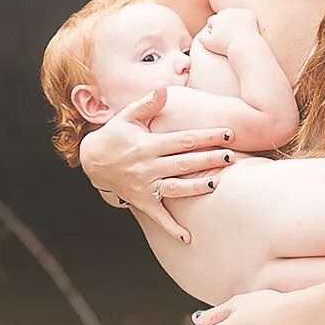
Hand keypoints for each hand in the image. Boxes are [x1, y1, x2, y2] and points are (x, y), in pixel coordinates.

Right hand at [77, 85, 235, 244]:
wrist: (92, 160)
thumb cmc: (115, 134)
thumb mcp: (127, 116)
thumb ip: (148, 103)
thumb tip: (163, 87)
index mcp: (147, 144)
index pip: (182, 140)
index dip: (206, 137)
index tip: (227, 134)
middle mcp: (147, 166)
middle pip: (184, 163)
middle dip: (209, 159)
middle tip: (233, 156)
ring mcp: (145, 185)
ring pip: (175, 188)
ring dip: (197, 187)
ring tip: (217, 183)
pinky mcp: (142, 200)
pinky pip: (158, 216)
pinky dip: (172, 228)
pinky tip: (188, 237)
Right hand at [196, 7, 259, 54]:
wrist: (245, 45)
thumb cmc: (226, 47)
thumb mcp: (209, 45)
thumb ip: (201, 39)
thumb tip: (199, 34)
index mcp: (217, 18)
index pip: (211, 21)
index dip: (213, 29)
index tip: (217, 37)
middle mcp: (226, 12)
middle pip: (221, 16)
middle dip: (222, 23)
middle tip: (225, 33)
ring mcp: (238, 11)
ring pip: (232, 15)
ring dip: (232, 20)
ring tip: (233, 31)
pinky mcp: (248, 13)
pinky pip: (243, 15)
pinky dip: (242, 20)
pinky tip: (242, 29)